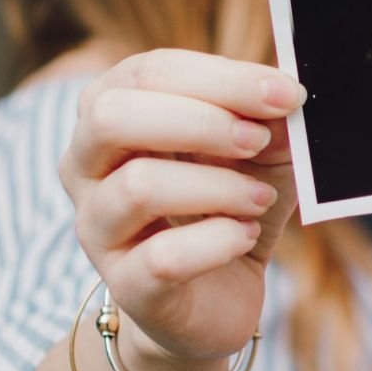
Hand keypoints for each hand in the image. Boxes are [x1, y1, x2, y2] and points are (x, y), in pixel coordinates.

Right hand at [59, 50, 305, 370]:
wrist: (217, 298)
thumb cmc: (229, 205)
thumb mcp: (259, 152)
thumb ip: (268, 118)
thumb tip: (285, 93)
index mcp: (111, 112)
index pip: (149, 72)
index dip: (222, 78)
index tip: (285, 93)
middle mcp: (85, 166)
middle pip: (113, 117)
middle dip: (200, 121)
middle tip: (258, 140)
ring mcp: (97, 228)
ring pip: (138, 187)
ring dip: (217, 186)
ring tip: (260, 199)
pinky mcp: (125, 286)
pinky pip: (162, 258)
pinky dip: (218, 241)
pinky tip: (245, 237)